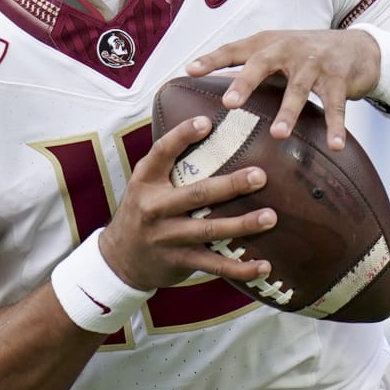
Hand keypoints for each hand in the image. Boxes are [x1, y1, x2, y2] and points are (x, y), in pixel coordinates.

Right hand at [99, 115, 276, 291]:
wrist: (119, 259)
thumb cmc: (142, 211)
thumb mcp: (144, 184)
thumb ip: (168, 164)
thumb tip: (207, 128)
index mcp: (146, 181)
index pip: (162, 153)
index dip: (182, 136)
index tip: (206, 122)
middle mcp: (154, 208)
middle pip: (196, 194)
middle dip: (231, 185)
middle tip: (260, 176)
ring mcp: (167, 237)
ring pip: (209, 229)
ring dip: (242, 224)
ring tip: (270, 217)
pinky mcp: (179, 260)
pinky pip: (213, 264)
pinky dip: (240, 267)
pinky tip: (264, 265)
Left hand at [186, 28, 379, 148]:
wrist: (356, 46)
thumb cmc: (306, 53)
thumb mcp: (276, 53)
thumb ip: (247, 69)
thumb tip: (211, 88)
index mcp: (267, 44)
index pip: (234, 49)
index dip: (212, 58)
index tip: (189, 70)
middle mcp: (288, 49)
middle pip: (263, 64)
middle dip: (245, 83)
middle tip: (229, 104)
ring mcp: (315, 63)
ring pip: (299, 88)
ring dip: (288, 112)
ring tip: (278, 134)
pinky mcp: (338, 78)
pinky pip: (335, 104)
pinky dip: (335, 126)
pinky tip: (334, 145)